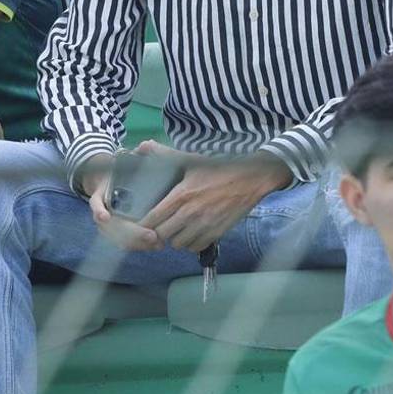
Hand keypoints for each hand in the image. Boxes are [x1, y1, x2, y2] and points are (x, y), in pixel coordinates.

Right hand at [83, 156, 161, 251]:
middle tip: (151, 235)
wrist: (110, 184)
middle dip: (131, 233)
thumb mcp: (125, 163)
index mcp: (100, 194)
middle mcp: (101, 212)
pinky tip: (155, 244)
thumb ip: (136, 155)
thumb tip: (146, 146)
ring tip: (157, 241)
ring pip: (119, 240)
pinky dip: (139, 245)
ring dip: (138, 242)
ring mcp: (108, 225)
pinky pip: (126, 244)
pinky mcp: (117, 234)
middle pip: (112, 228)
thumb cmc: (121, 173)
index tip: (105, 216)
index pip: (95, 203)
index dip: (99, 210)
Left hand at [136, 141, 289, 252]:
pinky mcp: (217, 233)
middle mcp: (190, 213)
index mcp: (181, 195)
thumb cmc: (219, 168)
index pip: (154, 217)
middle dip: (157, 231)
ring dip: (173, 237)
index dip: (144, 223)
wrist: (251, 179)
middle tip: (158, 225)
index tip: (141, 221)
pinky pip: (195, 247)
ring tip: (174, 229)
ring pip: (178, 243)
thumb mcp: (191, 160)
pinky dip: (190, 243)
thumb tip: (142, 146)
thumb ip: (165, 154)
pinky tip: (190, 233)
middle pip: (162, 234)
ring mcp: (204, 225)